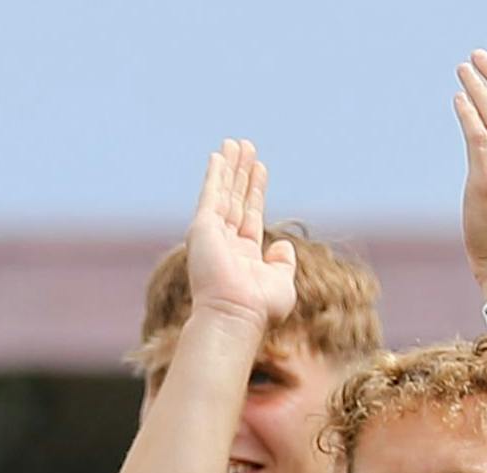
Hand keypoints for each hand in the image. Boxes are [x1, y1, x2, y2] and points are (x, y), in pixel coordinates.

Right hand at [185, 139, 295, 336]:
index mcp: (243, 256)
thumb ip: (283, 263)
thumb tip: (282, 245)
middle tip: (246, 146)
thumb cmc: (259, 308)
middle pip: (235, 199)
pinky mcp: (203, 227)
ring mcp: (213, 235)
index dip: (255, 191)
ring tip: (235, 143)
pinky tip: (219, 156)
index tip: (260, 168)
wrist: (235, 315)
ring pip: (223, 192)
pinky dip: (215, 175)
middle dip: (241, 173)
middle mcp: (226, 244)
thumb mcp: (281, 284)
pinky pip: (211, 194)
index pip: (250, 215)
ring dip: (230, 167)